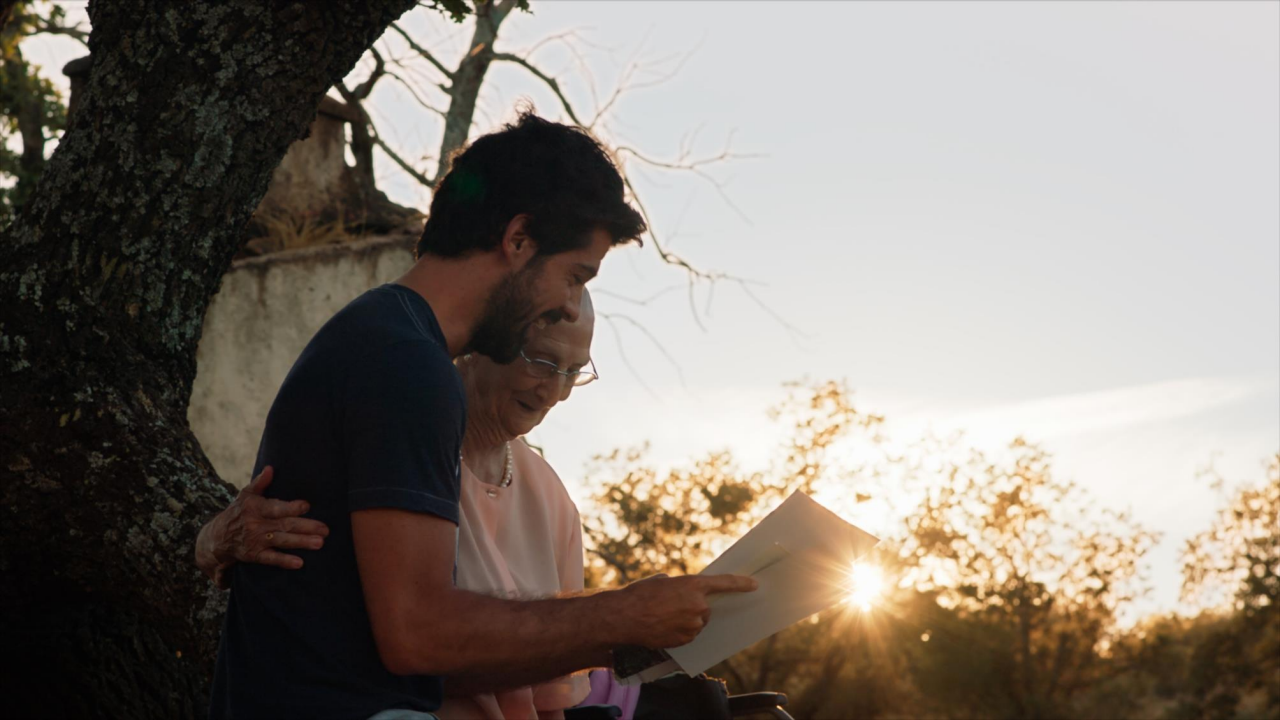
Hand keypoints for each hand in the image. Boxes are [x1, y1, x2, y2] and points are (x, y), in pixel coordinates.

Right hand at [195, 466, 328, 587]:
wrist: (217, 537)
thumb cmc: (238, 512)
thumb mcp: (246, 495)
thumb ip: (260, 482)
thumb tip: (271, 468)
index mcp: (256, 508)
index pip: (276, 507)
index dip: (291, 507)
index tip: (307, 506)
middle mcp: (256, 524)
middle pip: (284, 525)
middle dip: (306, 527)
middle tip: (325, 529)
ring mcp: (256, 540)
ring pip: (282, 541)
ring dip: (301, 542)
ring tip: (320, 543)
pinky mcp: (255, 555)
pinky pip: (271, 559)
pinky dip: (284, 561)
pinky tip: (299, 563)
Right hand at [609, 574, 756, 648]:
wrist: (626, 617)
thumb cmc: (640, 595)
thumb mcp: (661, 581)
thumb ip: (678, 585)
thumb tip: (680, 591)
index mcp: (694, 585)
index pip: (725, 583)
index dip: (741, 583)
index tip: (754, 585)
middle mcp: (698, 605)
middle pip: (706, 608)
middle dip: (694, 607)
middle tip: (673, 606)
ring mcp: (694, 624)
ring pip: (697, 623)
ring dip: (686, 620)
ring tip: (663, 617)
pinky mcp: (686, 639)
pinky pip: (689, 635)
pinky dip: (680, 632)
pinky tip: (663, 627)